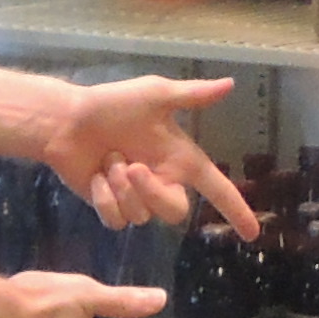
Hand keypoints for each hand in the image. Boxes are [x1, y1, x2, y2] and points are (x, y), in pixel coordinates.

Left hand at [35, 74, 259, 238]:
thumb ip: (193, 95)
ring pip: (141, 216)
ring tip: (108, 160)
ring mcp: (136, 197)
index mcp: (179, 159)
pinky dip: (104, 198)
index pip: (215, 188)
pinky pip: (116, 220)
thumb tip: (230, 83)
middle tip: (130, 167)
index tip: (252, 233)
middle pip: (174, 212)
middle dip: (151, 192)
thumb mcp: (155, 95)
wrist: (66, 121)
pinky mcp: (111, 207)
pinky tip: (95, 177)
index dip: (236, 210)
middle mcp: (161, 181)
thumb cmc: (112, 105)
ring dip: (120, 188)